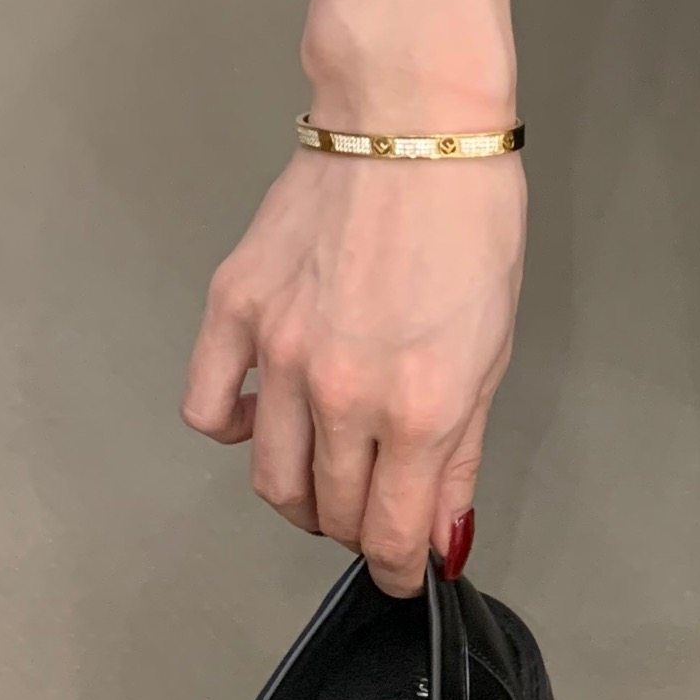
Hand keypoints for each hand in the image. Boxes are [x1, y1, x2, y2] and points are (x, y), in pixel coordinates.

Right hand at [183, 119, 525, 594]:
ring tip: (331, 475)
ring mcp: (278, 354)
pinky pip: (207, 409)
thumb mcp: (492, 351)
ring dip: (303, 498)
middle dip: (362, 532)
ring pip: (271, 478)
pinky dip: (234, 431)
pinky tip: (263, 417)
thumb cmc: (471, 226)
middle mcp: (342, 394)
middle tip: (381, 511)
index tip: (411, 573)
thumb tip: (444, 535)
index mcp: (419, 409)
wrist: (411, 126)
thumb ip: (461, 454)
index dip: (406, 569)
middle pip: (332, 514)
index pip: (396, 535)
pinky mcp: (234, 311)